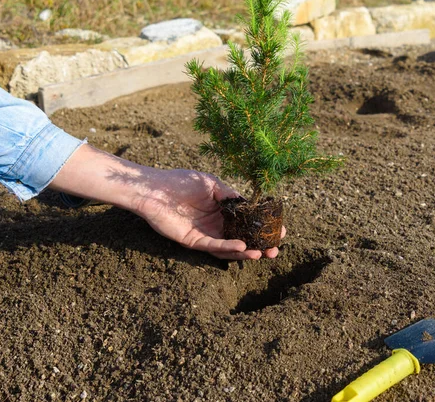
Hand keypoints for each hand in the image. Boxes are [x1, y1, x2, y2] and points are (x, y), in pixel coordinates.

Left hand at [131, 169, 283, 259]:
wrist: (154, 188)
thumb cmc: (181, 181)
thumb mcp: (211, 184)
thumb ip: (230, 195)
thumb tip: (250, 203)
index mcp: (222, 210)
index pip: (246, 222)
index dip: (262, 226)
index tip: (280, 230)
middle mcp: (215, 224)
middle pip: (241, 238)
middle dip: (259, 245)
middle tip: (275, 249)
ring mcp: (205, 234)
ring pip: (229, 248)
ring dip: (247, 252)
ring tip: (263, 253)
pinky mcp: (193, 241)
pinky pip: (214, 247)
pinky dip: (228, 248)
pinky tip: (243, 247)